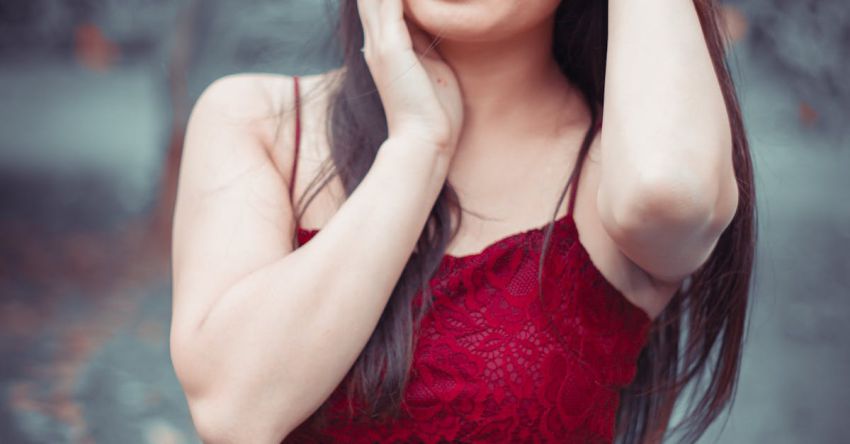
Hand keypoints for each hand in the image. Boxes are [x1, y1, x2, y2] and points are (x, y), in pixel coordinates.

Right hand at [357, 0, 463, 155]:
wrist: (425, 143)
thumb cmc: (435, 114)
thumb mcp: (432, 71)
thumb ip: (427, 48)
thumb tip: (433, 34)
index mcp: (384, 47)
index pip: (380, 1)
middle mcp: (375, 42)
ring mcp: (380, 43)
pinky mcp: (391, 47)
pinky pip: (390, 1)